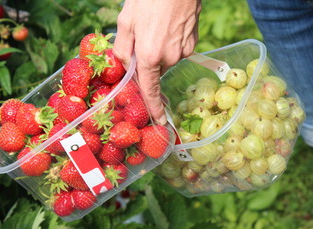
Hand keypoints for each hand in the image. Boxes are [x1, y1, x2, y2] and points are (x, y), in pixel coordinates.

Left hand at [113, 0, 200, 124]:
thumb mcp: (126, 21)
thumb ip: (122, 49)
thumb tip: (125, 67)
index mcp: (149, 55)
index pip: (150, 90)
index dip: (153, 108)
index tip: (159, 122)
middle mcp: (169, 58)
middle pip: (155, 72)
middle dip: (146, 64)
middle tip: (140, 42)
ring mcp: (184, 50)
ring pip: (166, 60)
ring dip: (158, 52)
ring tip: (154, 29)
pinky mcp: (193, 42)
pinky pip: (177, 51)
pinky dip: (170, 44)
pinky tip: (167, 27)